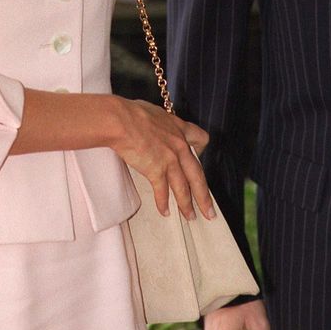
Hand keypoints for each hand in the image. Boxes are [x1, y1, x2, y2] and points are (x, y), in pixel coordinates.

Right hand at [111, 98, 212, 219]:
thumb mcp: (153, 112)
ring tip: (190, 217)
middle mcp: (179, 145)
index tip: (198, 158)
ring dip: (187, 205)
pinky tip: (164, 211)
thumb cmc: (131, 112)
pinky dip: (163, 203)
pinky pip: (162, 191)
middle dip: (204, 196)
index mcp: (178, 128)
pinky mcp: (157, 170)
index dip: (200, 150)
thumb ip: (159, 122)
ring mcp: (170, 159)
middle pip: (198, 174)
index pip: (201, 139)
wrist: (121, 120)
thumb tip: (152, 126)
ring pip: (184, 187)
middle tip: (209, 211)